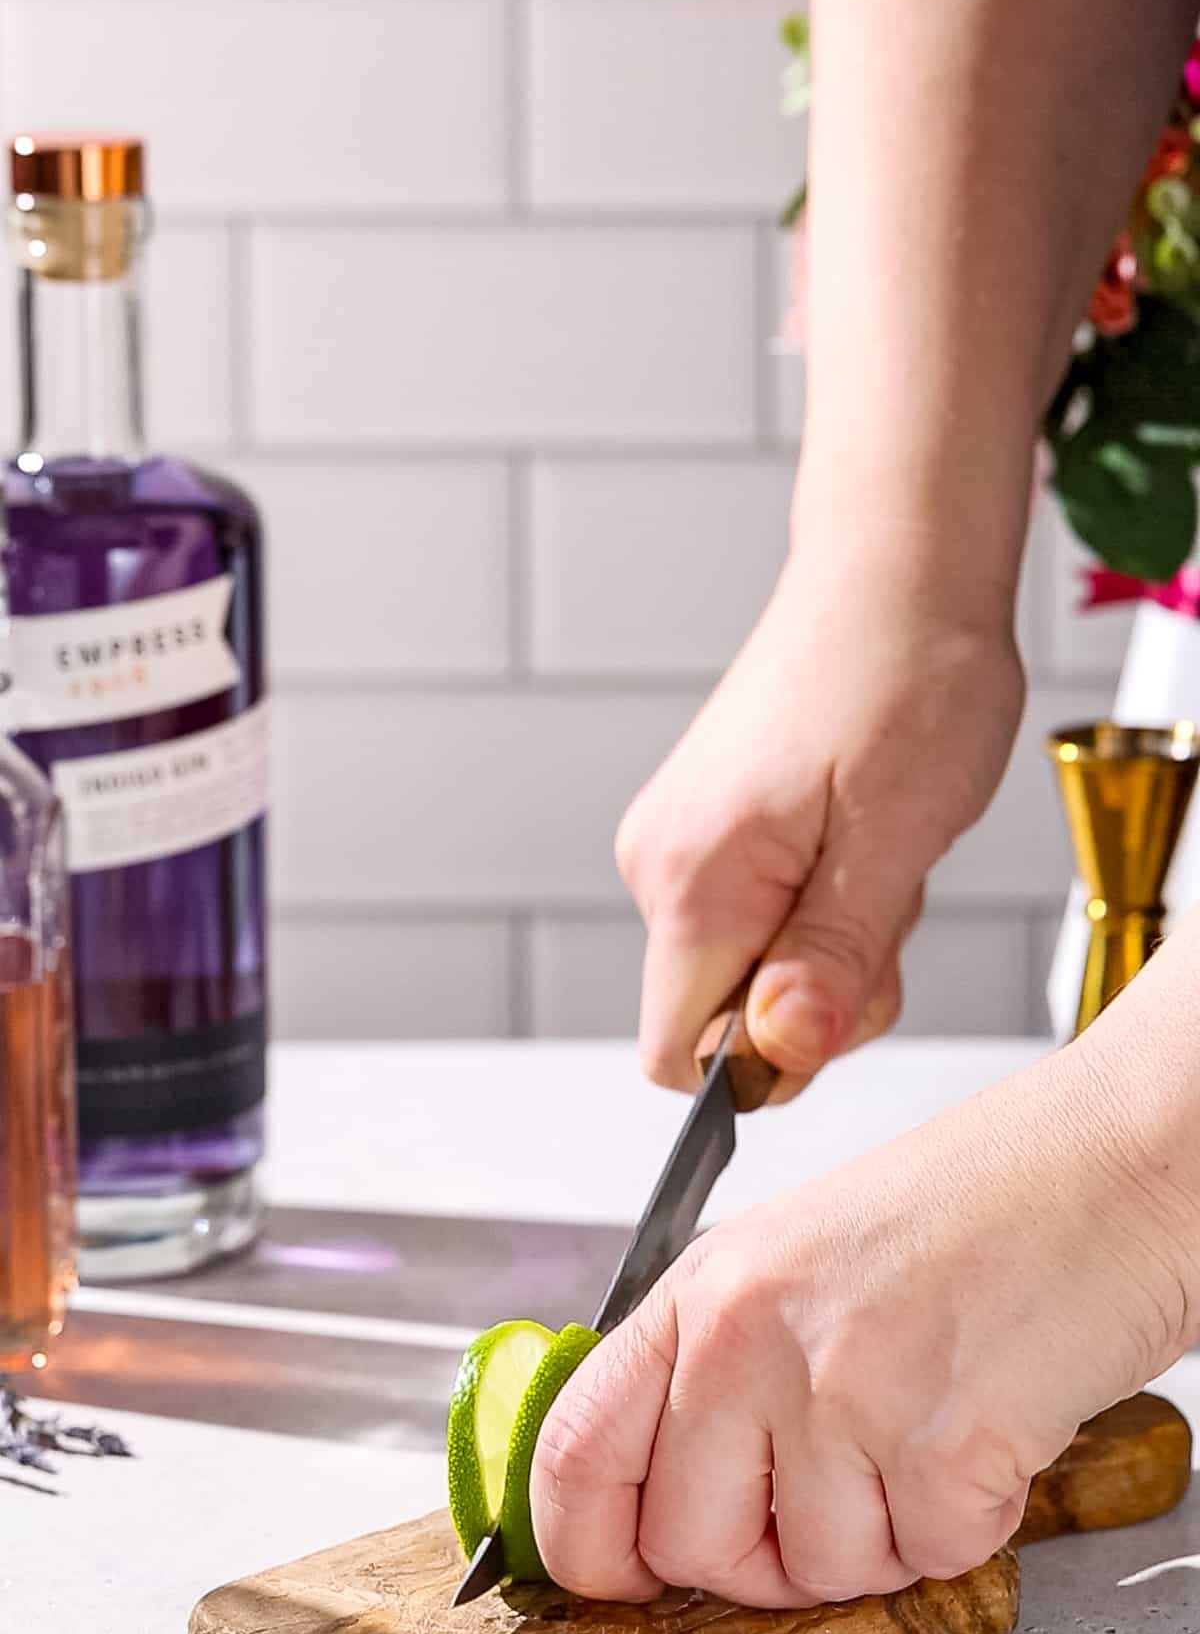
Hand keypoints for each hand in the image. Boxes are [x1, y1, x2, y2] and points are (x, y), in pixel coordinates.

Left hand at [530, 1034, 1191, 1605]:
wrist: (1121, 1159)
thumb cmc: (979, 1203)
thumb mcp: (797, 1256)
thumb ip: (714, 1362)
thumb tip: (657, 1485)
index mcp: (705, 1288)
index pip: (573, 1454)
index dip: (586, 1547)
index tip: (621, 1574)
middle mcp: (752, 1337)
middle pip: (690, 1547)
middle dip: (762, 1559)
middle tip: (834, 1494)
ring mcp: (846, 1391)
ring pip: (816, 1573)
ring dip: (882, 1536)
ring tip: (927, 1429)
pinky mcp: (946, 1445)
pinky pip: (928, 1562)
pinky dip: (966, 1526)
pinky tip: (985, 1433)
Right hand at [616, 550, 1024, 1099]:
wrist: (895, 573)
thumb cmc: (905, 674)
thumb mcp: (897, 835)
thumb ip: (831, 958)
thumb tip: (780, 1055)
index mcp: (693, 877)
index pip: (683, 1056)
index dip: (770, 1060)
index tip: (842, 991)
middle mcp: (660, 865)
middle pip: (722, 1019)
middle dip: (816, 995)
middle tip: (885, 901)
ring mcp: (679, 845)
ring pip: (747, 971)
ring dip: (830, 945)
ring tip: (878, 849)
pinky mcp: (707, 832)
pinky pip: (756, 921)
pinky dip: (819, 906)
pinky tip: (858, 838)